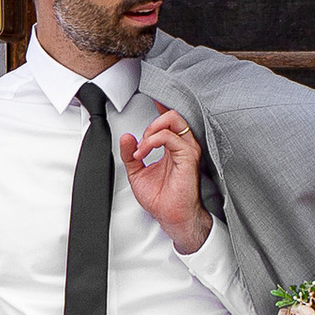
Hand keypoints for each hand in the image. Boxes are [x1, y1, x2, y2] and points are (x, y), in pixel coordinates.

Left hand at [121, 104, 210, 253]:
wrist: (172, 217)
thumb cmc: (162, 199)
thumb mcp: (137, 173)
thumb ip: (130, 155)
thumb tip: (126, 138)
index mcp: (173, 147)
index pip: (169, 121)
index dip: (160, 107)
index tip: (151, 98)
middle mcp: (182, 146)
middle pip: (173, 115)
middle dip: (153, 121)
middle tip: (142, 139)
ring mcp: (187, 149)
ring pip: (174, 119)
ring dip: (151, 129)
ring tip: (142, 146)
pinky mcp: (188, 156)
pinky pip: (170, 137)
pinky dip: (152, 141)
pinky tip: (144, 152)